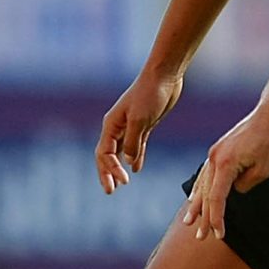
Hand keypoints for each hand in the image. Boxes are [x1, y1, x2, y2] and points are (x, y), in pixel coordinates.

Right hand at [97, 70, 184, 193]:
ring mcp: (130, 126)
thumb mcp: (140, 120)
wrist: (164, 77)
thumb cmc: (150, 95)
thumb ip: (133, 141)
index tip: (123, 181)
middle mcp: (117, 127)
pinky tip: (136, 169)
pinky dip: (135, 157)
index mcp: (111, 125)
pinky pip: (135, 146)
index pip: (104, 153)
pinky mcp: (144, 125)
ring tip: (121, 184)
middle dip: (107, 173)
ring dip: (119, 168)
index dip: (110, 169)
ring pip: (120, 152)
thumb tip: (128, 161)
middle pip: (107, 155)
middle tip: (110, 191)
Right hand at [182, 100, 268, 240]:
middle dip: (204, 218)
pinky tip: (193, 198)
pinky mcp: (218, 150)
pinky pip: (205, 175)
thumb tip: (234, 190)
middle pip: (206, 195)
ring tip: (188, 222)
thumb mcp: (262, 170)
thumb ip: (244, 185)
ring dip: (197, 205)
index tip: (220, 235)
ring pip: (202, 185)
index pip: (216, 199)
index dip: (217, 219)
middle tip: (200, 237)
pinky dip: (200, 189)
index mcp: (224, 164)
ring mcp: (214, 154)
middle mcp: (214, 159)